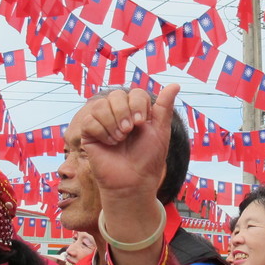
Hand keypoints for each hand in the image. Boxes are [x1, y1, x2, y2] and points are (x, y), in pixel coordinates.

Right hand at [79, 84, 178, 201]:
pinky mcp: (89, 134)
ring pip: (100, 105)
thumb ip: (164, 107)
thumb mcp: (160, 130)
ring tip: (119, 139)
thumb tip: (175, 84)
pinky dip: (101, 132)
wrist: (133, 181)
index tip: (140, 123)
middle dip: (123, 112)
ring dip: (112, 123)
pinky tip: (109, 144)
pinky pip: (89, 121)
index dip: (137, 104)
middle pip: (116, 94)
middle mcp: (118, 114)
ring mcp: (102, 123)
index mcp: (136, 111)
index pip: (134, 93)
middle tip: (128, 131)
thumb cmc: (148, 159)